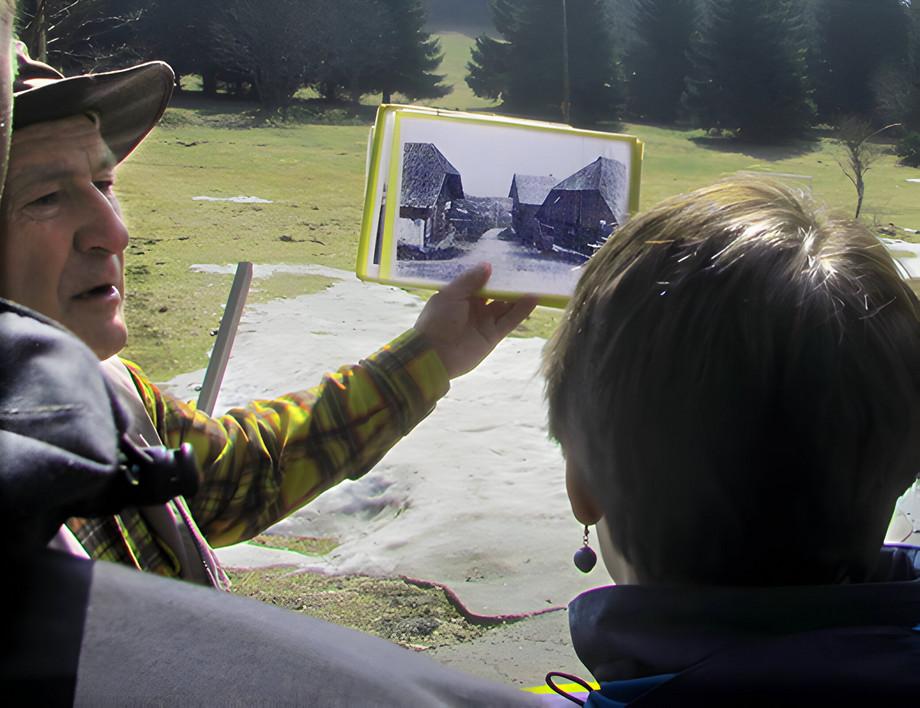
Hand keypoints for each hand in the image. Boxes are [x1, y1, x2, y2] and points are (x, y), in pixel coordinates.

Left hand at [413, 263, 537, 378]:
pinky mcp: (493, 336)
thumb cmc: (437, 320)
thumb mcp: (451, 294)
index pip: (479, 283)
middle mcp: (473, 309)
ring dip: (518, 297)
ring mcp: (484, 322)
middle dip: (508, 285)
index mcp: (459, 297)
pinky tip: (533, 298)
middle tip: (525, 272)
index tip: (507, 263)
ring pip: (505, 307)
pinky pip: (509, 321)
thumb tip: (487, 266)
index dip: (492, 275)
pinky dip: (521, 311)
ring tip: (534, 283)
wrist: (435, 356)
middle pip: (495, 295)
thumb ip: (470, 280)